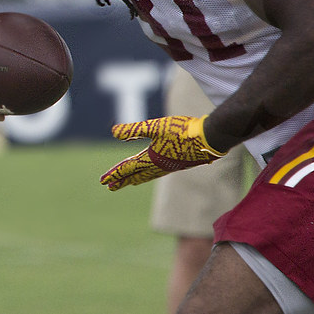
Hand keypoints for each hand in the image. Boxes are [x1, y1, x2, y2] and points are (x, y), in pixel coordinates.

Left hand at [100, 115, 225, 190]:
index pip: (128, 168)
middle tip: (110, 187)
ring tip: (128, 183)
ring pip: (148, 175)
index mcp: (151, 158)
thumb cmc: (182, 131)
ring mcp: (170, 166)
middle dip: (122, 180)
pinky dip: (150, 175)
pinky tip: (152, 171)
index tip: (103, 181)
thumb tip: (113, 132)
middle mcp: (159, 166)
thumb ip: (134, 130)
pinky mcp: (179, 163)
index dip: (115, 174)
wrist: (210, 138)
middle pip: (136, 175)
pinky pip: (159, 172)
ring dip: (136, 178)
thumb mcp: (155, 127)